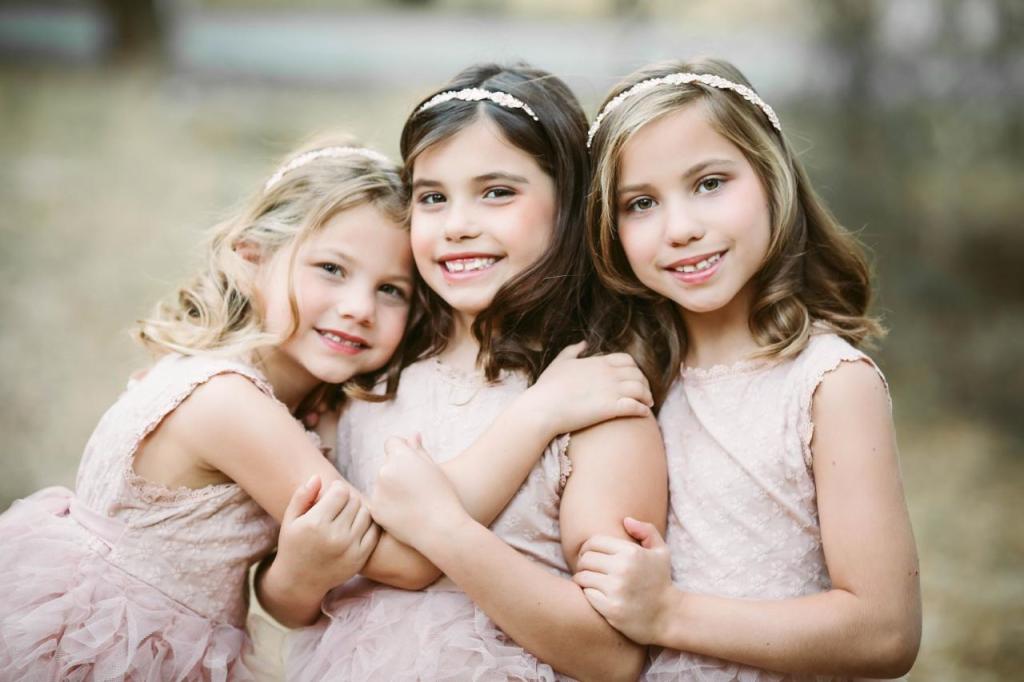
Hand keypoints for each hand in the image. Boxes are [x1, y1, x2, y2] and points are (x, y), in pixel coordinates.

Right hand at [273, 475, 379, 595]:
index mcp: (315, 524)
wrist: (299, 582)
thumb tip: (318, 477)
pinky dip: (368, 524)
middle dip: (347, 499)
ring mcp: (350, 549)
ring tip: (346, 515)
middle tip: (338, 505)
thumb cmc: (293, 545)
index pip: (341, 491)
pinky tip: (355, 526)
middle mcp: (334, 537)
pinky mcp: (360, 558)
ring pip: (367, 514)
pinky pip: (374, 530)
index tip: (331, 494)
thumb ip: (302, 495)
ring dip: (358, 510)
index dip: (336, 488)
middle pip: (355, 501)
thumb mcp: (290, 520)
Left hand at [370, 435, 465, 547]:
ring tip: (414, 503)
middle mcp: (385, 471)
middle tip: (418, 488)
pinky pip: (380, 503)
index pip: (392, 443)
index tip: (412, 463)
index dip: (402, 450)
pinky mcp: (375, 510)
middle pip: (387, 465)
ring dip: (392, 490)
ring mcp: (378, 491)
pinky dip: (389, 507)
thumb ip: (418, 450)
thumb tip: (412, 436)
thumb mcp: (434, 468)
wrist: (442, 529)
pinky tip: (407, 514)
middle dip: (398, 472)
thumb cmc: (443, 496)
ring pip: (382, 485)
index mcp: (400, 457)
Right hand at [522, 342, 652, 437]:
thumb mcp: (559, 363)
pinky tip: (643, 413)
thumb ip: (572, 350)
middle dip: (644, 383)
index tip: (634, 379)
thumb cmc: (548, 388)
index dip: (634, 369)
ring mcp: (611, 390)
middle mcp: (608, 374)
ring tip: (647, 404)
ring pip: (641, 389)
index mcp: (598, 362)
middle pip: (638, 374)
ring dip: (647, 396)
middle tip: (644, 394)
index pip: (627, 360)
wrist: (542, 408)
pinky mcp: (611, 408)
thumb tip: (584, 343)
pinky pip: (636, 406)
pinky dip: (643, 409)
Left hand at [573, 517, 674, 644]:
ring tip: (589, 581)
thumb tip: (625, 520)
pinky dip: (587, 593)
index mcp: (631, 552)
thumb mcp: (661, 552)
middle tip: (587, 569)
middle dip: (583, 563)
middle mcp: (622, 569)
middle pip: (585, 559)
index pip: (594, 542)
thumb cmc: (661, 581)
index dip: (587, 547)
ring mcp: (616, 589)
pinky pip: (586, 594)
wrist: (668, 616)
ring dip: (582, 578)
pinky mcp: (610, 608)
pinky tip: (595, 594)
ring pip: (583, 576)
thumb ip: (646, 530)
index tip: (589, 555)